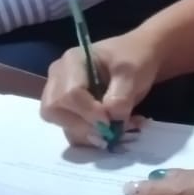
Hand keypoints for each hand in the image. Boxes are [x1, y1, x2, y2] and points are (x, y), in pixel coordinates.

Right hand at [39, 33, 160, 147]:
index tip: (111, 121)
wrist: (139, 57)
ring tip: (112, 130)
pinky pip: (70, 131)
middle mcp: (59, 78)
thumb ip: (121, 96)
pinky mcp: (68, 111)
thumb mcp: (132, 72)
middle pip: (54, 110)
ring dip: (87, 133)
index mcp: (72, 62)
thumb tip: (110, 119)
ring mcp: (60, 95)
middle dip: (82, 124)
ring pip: (60, 123)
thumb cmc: (134, 59)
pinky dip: (89, 137)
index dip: (89, 112)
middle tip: (108, 128)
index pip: (70, 93)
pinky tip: (107, 132)